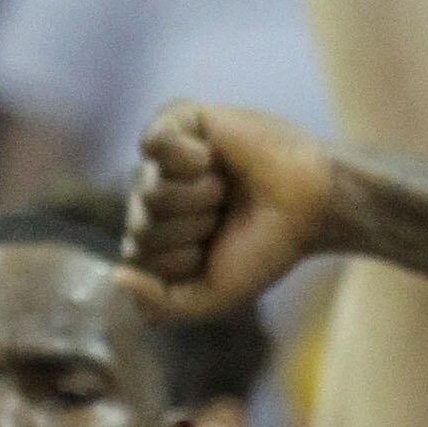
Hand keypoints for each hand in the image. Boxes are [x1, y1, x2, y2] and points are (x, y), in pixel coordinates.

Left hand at [120, 102, 336, 322]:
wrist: (310, 207)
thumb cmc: (262, 250)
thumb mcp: (209, 298)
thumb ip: (159, 305)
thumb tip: (117, 275)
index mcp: (153, 240)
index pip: (134, 260)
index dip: (182, 262)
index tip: (215, 251)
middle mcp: (151, 200)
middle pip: (140, 228)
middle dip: (190, 231)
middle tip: (224, 216)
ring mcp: (161, 163)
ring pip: (150, 193)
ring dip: (198, 199)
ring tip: (225, 189)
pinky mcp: (177, 122)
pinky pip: (154, 143)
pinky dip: (186, 157)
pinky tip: (210, 157)